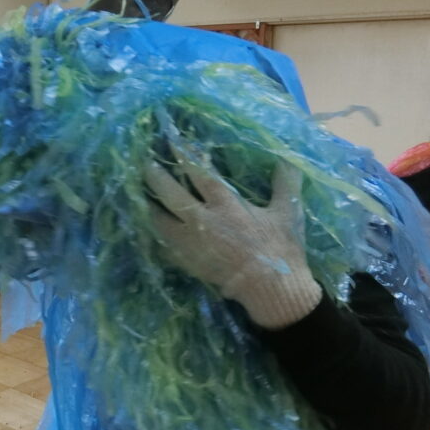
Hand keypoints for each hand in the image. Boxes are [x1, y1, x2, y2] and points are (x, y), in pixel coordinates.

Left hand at [144, 159, 320, 328]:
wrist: (272, 290)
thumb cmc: (281, 248)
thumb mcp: (288, 212)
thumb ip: (285, 183)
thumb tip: (287, 157)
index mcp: (225, 205)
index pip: (198, 172)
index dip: (184, 154)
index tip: (172, 140)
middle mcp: (202, 221)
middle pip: (169, 194)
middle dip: (154, 176)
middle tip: (144, 162)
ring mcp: (190, 243)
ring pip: (159, 221)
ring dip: (149, 206)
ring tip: (141, 195)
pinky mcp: (186, 262)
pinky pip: (163, 246)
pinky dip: (155, 236)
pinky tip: (150, 229)